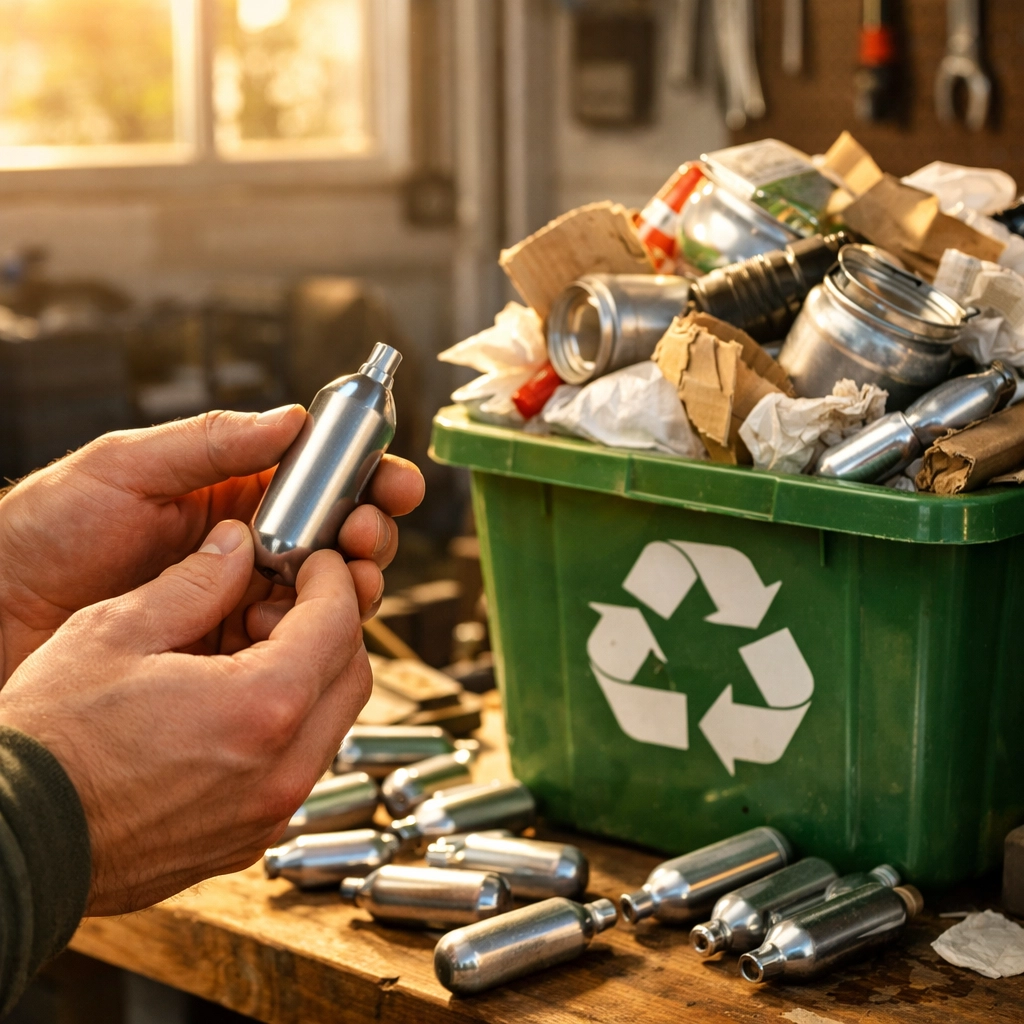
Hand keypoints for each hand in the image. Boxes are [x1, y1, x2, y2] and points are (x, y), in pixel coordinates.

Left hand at [0, 407, 424, 678]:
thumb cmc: (45, 528)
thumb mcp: (126, 465)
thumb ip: (212, 442)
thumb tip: (291, 419)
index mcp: (229, 489)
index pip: (317, 479)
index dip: (365, 477)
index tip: (393, 480)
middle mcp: (245, 543)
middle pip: (337, 537)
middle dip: (369, 533)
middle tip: (367, 533)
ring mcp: (237, 597)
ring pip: (322, 593)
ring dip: (348, 583)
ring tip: (339, 577)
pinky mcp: (223, 647)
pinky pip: (285, 642)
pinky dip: (304, 634)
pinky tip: (285, 626)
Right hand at [0, 521, 368, 914]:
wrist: (12, 839)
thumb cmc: (52, 743)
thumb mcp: (117, 632)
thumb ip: (194, 583)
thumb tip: (235, 548)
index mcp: (262, 708)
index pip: (340, 624)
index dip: (332, 580)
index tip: (316, 563)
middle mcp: (282, 770)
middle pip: (353, 675)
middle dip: (332, 627)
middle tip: (280, 603)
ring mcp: (268, 813)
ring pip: (331, 724)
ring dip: (311, 677)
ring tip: (248, 652)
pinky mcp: (248, 839)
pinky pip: (298, 767)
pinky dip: (288, 726)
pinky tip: (235, 705)